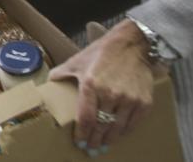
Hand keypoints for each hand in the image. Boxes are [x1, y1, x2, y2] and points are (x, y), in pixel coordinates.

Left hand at [49, 19, 159, 155]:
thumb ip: (62, 73)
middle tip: (91, 149)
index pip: (86, 118)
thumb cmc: (103, 52)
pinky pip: (133, 123)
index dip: (82, 133)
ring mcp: (129, 99)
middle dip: (95, 140)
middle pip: (101, 126)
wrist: (133, 44)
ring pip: (117, 128)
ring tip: (103, 145)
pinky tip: (118, 133)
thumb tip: (48, 83)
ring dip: (109, 139)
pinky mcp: (143, 101)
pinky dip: (125, 131)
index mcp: (91, 85)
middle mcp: (110, 94)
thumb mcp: (77, 60)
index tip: (79, 142)